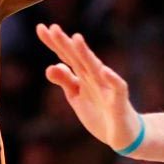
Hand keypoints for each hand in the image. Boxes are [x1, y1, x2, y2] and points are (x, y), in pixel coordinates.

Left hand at [36, 24, 141, 150]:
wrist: (123, 135)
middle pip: (78, 58)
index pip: (67, 56)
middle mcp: (94, 77)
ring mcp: (107, 88)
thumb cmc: (100, 112)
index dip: (54, 43)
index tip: (40, 28)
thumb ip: (65, 81)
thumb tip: (50, 66)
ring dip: (86, 54)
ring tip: (76, 39)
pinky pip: (118, 88)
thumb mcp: (77, 97)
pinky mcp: (119, 101)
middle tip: (53, 28)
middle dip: (66, 44)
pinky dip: (112, 79)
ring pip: (95, 68)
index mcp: (83, 76)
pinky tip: (104, 71)